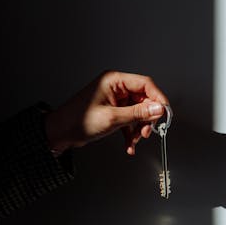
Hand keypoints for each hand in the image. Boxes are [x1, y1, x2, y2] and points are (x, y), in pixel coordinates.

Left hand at [45, 71, 169, 154]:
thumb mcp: (113, 118)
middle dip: (147, 118)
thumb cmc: (78, 120)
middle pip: (143, 99)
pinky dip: (131, 132)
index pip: (145, 84)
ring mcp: (114, 99)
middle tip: (147, 131)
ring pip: (138, 111)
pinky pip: (129, 119)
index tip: (165, 113)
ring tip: (135, 139)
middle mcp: (116, 87)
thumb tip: (158, 108)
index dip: (157, 98)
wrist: (60, 133)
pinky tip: (129, 144)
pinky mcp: (113, 111)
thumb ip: (138, 113)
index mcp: (114, 80)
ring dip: (139, 128)